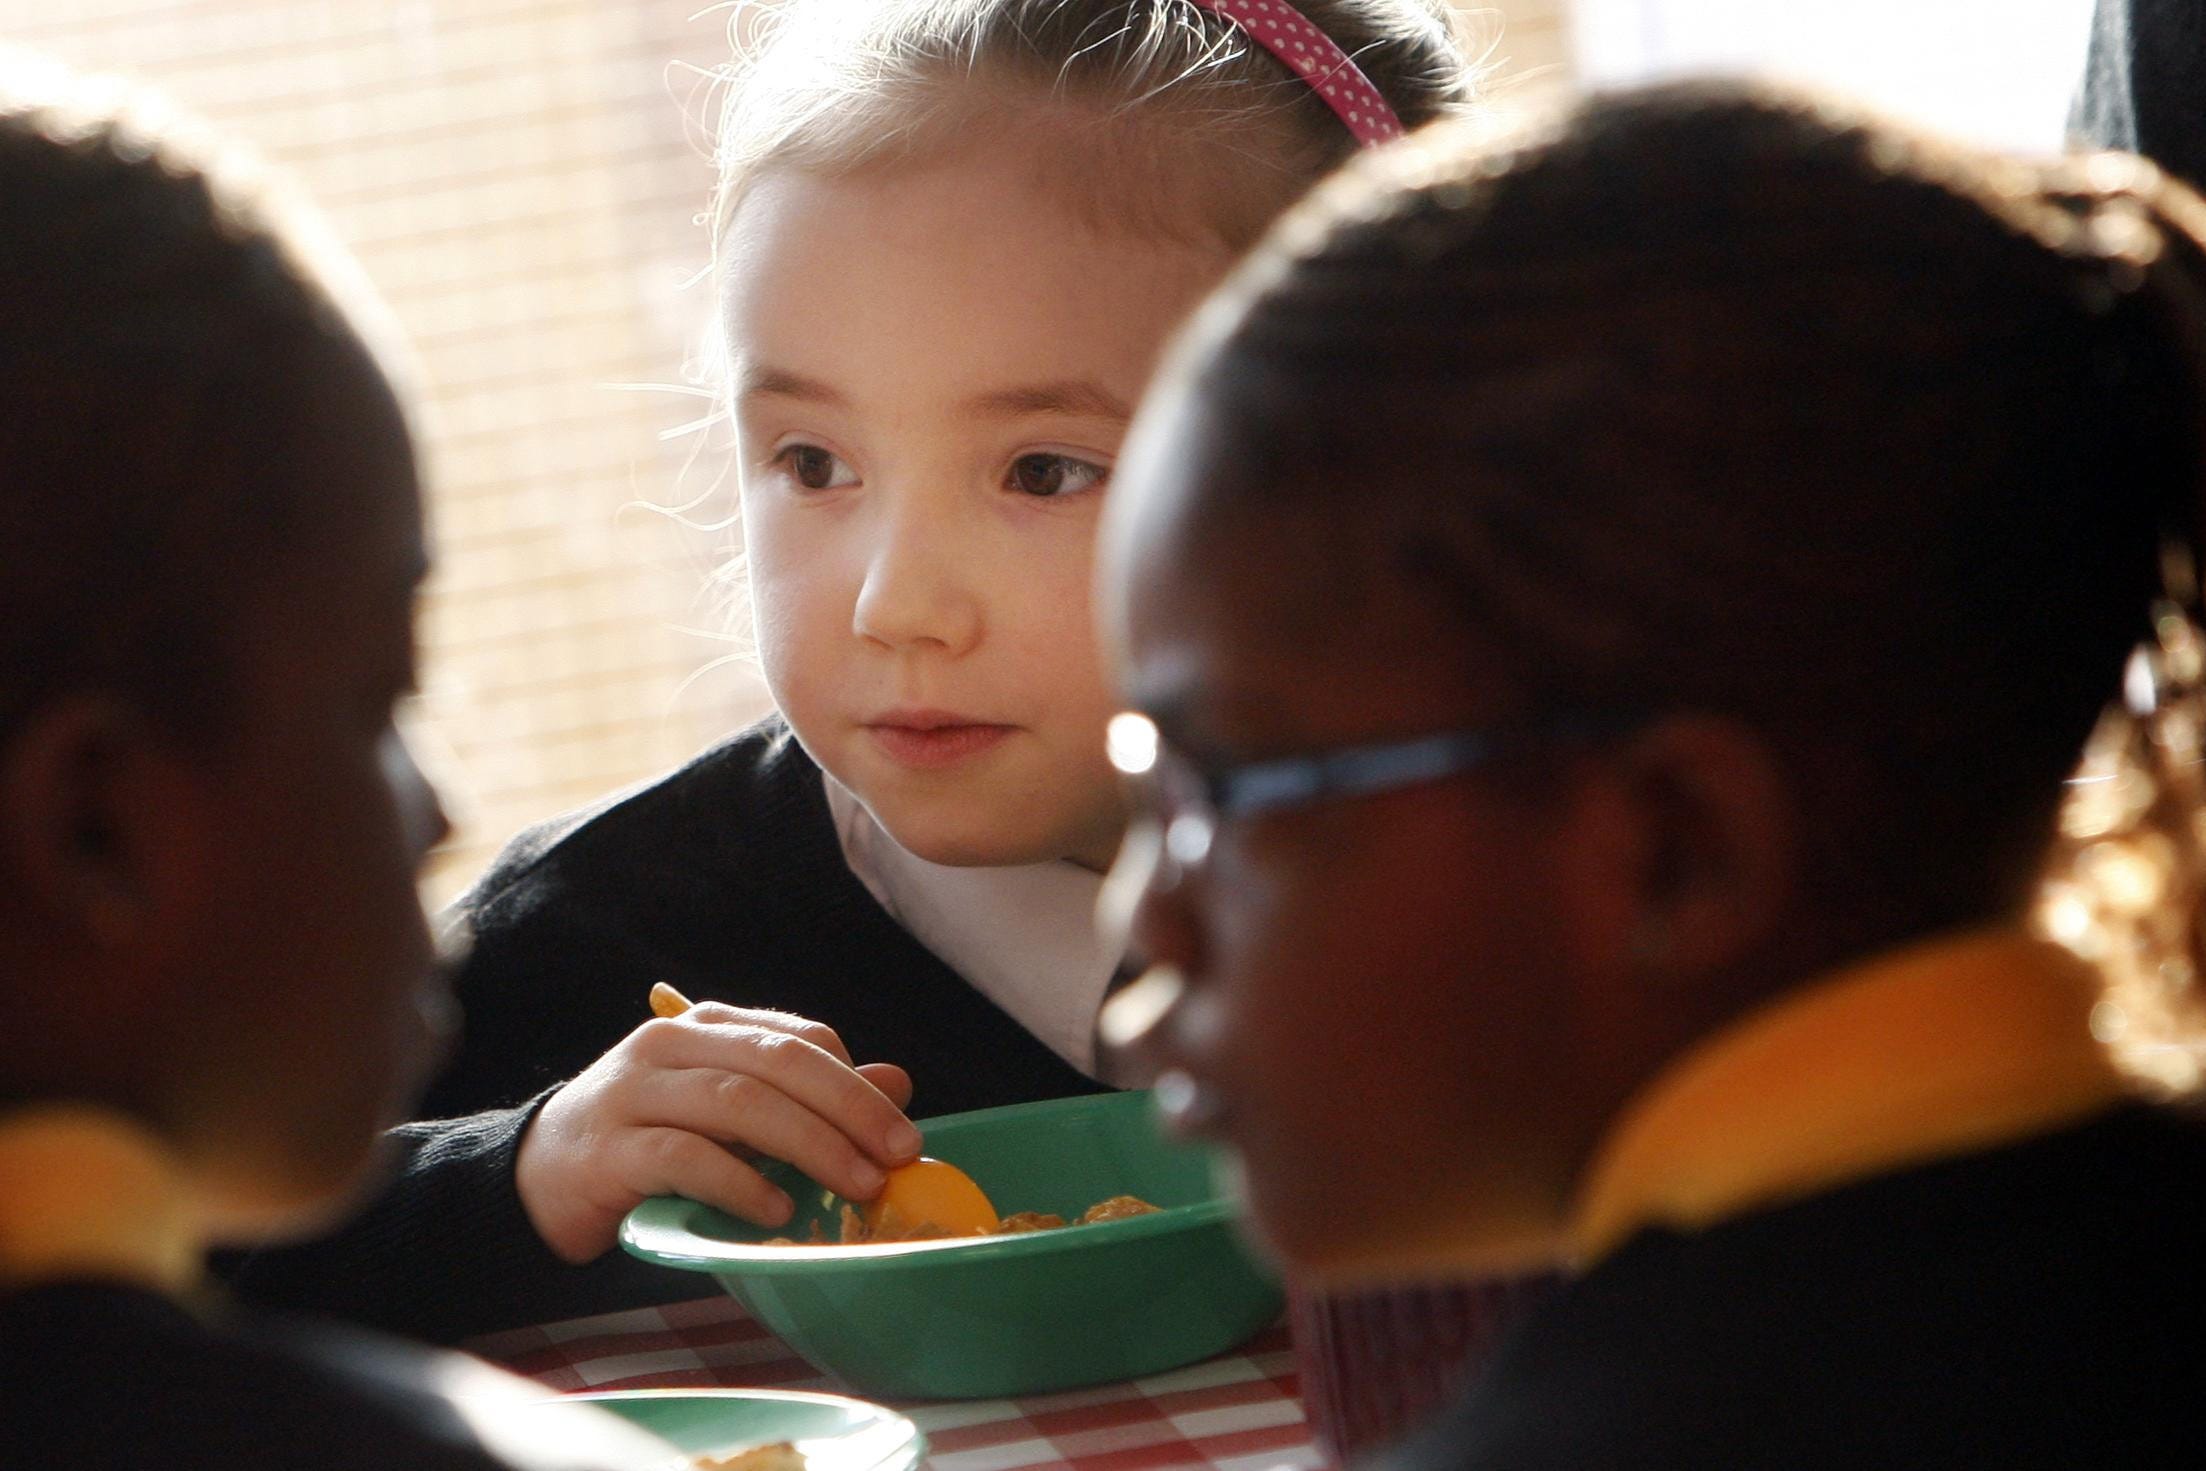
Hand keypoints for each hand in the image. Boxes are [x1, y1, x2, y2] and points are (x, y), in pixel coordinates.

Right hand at [515, 1003, 918, 1262]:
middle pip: (777, 1063)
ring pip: (738, 1103)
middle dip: (849, 1108)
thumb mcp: (732, 1116)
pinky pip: (686, 1156)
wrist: (539, 1179)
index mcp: (708, 1026)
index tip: (901, 1134)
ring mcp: (634, 1092)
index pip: (798, 1039)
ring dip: (809, 1145)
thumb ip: (807, 1098)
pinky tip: (778, 1211)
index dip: (856, 1082)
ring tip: (855, 1186)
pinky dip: (740, 1183)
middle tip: (898, 1157)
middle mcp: (671, 1044)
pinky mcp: (609, 1149)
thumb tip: (898, 1084)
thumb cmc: (651, 1142)